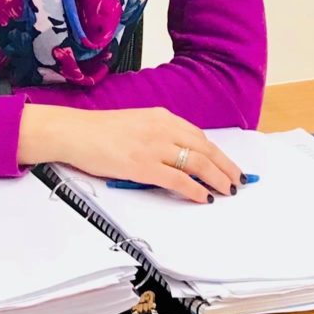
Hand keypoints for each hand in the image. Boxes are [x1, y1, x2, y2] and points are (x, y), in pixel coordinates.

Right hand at [18, 105, 243, 203]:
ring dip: (216, 178)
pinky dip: (194, 189)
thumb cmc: (100, 131)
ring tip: (227, 190)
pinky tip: (203, 197)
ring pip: (196, 163)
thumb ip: (157, 134)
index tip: (228, 164)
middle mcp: (162, 128)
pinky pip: (177, 180)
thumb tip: (177, 155)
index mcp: (161, 116)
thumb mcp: (136, 123)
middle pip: (204, 149)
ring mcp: (153, 147)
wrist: (75, 132)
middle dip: (225, 166)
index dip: (217, 152)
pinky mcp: (143, 165)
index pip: (198, 136)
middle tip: (238, 181)